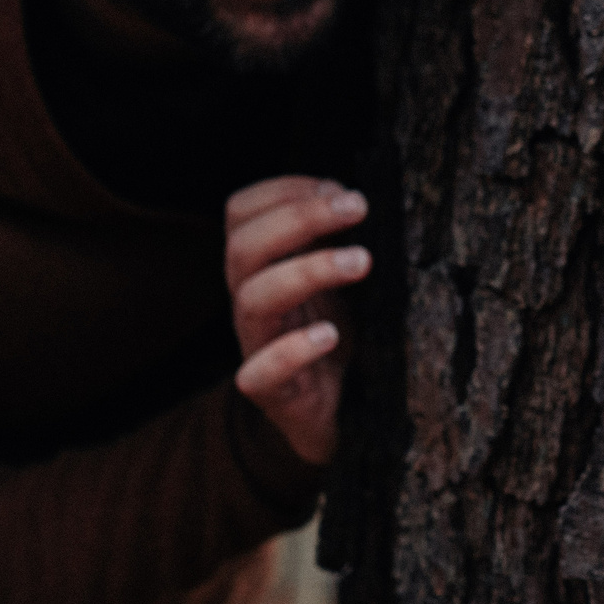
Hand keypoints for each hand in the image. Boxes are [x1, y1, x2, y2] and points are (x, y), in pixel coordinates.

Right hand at [225, 178, 370, 465]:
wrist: (335, 416)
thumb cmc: (335, 337)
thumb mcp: (336, 279)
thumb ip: (334, 239)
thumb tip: (354, 197)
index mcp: (262, 266)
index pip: (241, 211)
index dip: (284, 190)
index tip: (340, 188)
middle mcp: (251, 300)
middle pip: (244, 247)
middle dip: (300, 217)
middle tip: (359, 207)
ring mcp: (256, 346)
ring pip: (253, 299)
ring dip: (307, 271)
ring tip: (362, 261)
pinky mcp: (272, 392)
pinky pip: (260, 372)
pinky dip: (292, 350)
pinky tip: (329, 335)